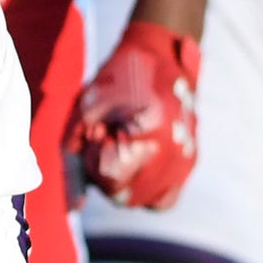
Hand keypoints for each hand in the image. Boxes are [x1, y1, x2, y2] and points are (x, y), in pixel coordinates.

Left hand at [67, 21, 201, 209]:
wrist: (160, 54)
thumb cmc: (118, 77)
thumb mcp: (87, 109)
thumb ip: (76, 156)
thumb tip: (73, 207)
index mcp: (150, 134)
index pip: (110, 177)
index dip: (94, 159)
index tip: (98, 132)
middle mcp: (174, 154)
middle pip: (125, 196)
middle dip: (105, 174)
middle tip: (107, 140)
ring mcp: (186, 161)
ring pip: (143, 201)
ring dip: (122, 183)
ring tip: (120, 149)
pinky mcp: (190, 163)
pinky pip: (164, 198)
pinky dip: (144, 190)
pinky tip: (133, 165)